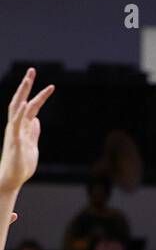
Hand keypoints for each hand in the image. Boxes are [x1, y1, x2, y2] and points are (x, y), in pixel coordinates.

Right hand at [0, 69, 54, 196]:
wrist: (12, 179)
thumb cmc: (21, 165)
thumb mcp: (32, 146)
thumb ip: (33, 133)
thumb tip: (37, 120)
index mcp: (22, 127)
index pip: (30, 107)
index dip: (39, 96)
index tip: (50, 86)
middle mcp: (16, 126)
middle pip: (21, 101)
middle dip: (26, 85)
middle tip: (32, 70)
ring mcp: (14, 131)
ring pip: (17, 107)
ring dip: (23, 92)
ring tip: (28, 78)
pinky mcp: (14, 140)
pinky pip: (16, 124)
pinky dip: (21, 113)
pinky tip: (25, 103)